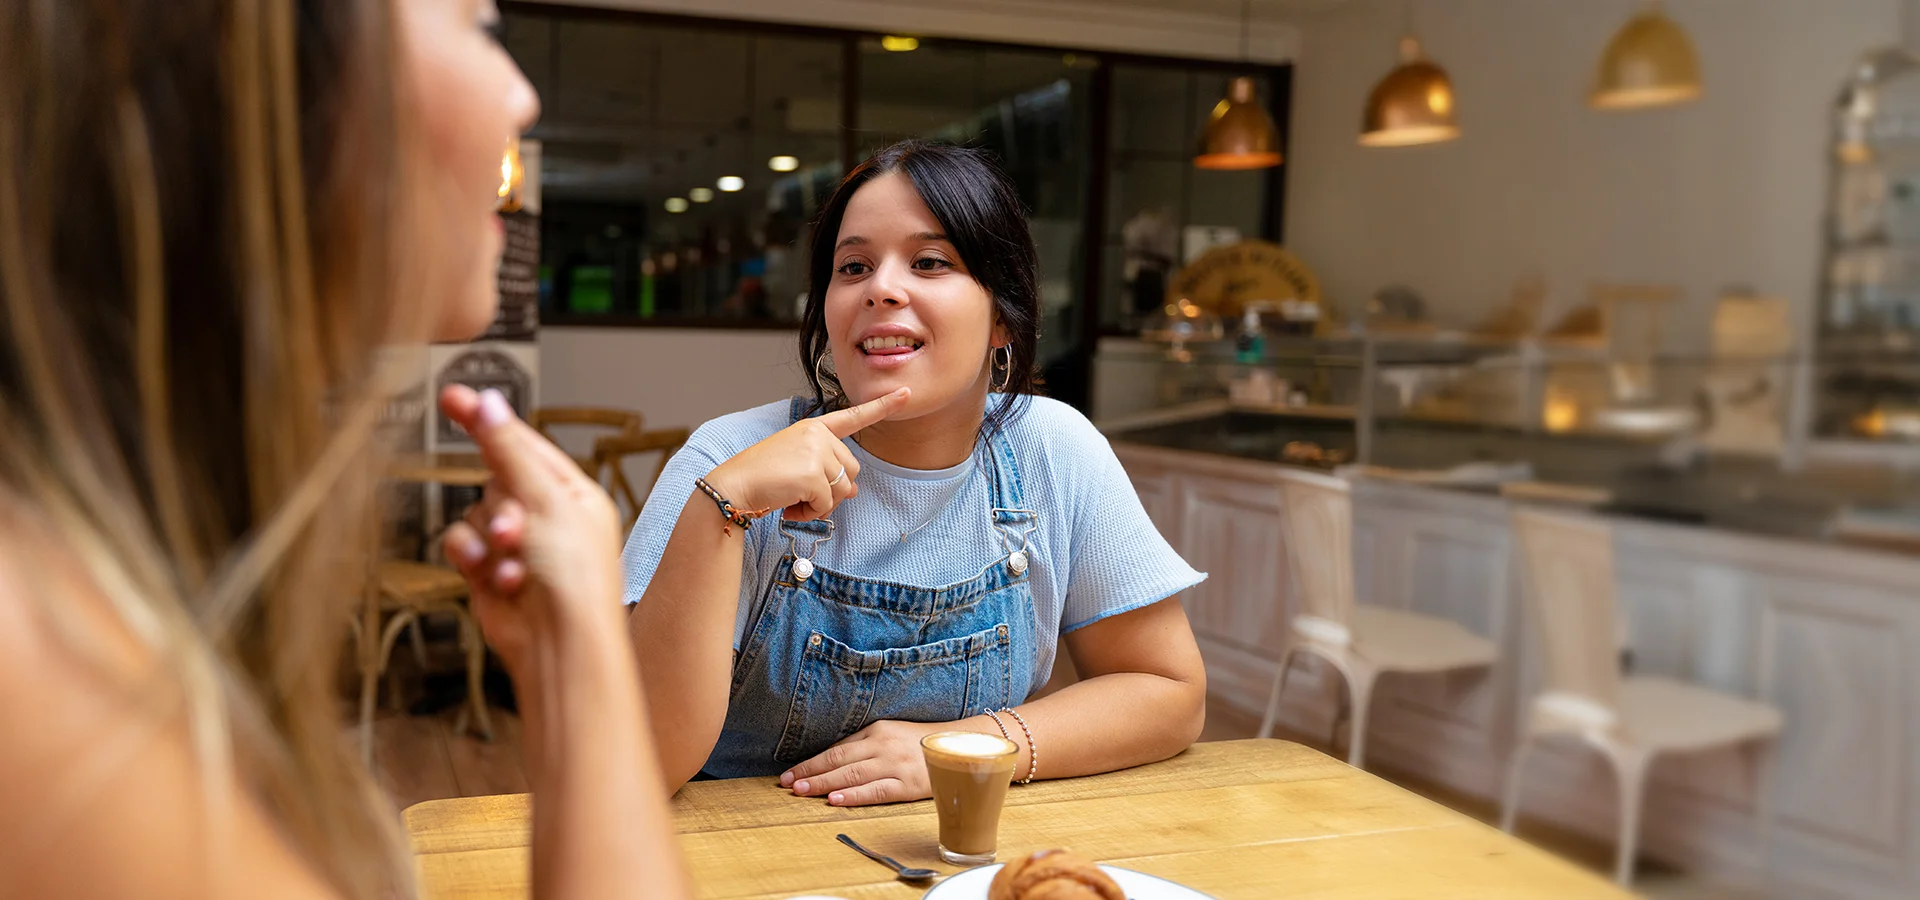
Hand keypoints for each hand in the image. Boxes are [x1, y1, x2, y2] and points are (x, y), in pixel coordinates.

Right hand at [437, 386, 624, 676]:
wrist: (560, 645)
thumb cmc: (575, 579)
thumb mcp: (547, 502)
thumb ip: (509, 453)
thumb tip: (488, 404)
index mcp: (573, 493)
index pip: (523, 444)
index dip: (487, 420)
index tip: (451, 397)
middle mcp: (545, 515)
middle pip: (494, 479)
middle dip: (500, 504)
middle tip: (517, 530)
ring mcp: (515, 544)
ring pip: (473, 513)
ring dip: (488, 538)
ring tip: (514, 562)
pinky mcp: (488, 570)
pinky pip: (461, 544)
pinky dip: (475, 559)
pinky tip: (499, 579)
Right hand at [705, 387, 909, 522]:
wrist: (734, 486)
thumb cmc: (762, 478)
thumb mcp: (797, 466)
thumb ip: (827, 470)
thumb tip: (852, 491)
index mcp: (813, 428)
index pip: (853, 416)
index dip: (882, 406)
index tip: (905, 394)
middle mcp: (817, 434)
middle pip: (851, 471)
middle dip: (832, 491)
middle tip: (802, 494)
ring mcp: (816, 452)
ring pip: (843, 490)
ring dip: (821, 505)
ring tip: (794, 499)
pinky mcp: (813, 474)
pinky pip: (827, 504)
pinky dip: (811, 513)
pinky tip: (790, 505)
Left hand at [779, 719, 949, 806]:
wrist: (960, 746)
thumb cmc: (919, 743)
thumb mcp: (890, 735)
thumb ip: (864, 746)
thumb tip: (829, 761)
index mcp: (876, 731)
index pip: (836, 749)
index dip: (810, 763)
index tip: (789, 774)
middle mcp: (882, 746)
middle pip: (838, 761)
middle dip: (809, 773)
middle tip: (787, 784)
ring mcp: (895, 764)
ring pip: (852, 775)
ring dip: (823, 783)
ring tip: (801, 791)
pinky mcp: (908, 784)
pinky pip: (876, 791)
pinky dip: (854, 795)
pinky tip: (835, 799)